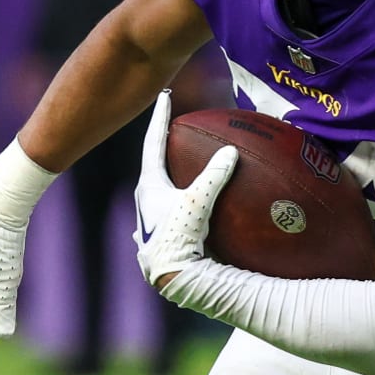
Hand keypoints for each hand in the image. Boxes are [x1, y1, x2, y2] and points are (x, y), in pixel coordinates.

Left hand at [134, 90, 237, 288]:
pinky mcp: (159, 237)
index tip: (165, 96)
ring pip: (159, 189)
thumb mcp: (198, 202)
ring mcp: (150, 221)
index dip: (160, 117)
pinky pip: (169, 210)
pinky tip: (188, 208)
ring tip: (183, 166)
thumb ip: (214, 175)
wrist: (172, 277)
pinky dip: (180, 201)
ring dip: (169, 175)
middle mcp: (144, 201)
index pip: (153, 142)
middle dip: (162, 146)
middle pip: (153, 165)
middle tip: (173, 129)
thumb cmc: (179, 237)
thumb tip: (230, 150)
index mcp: (148, 186)